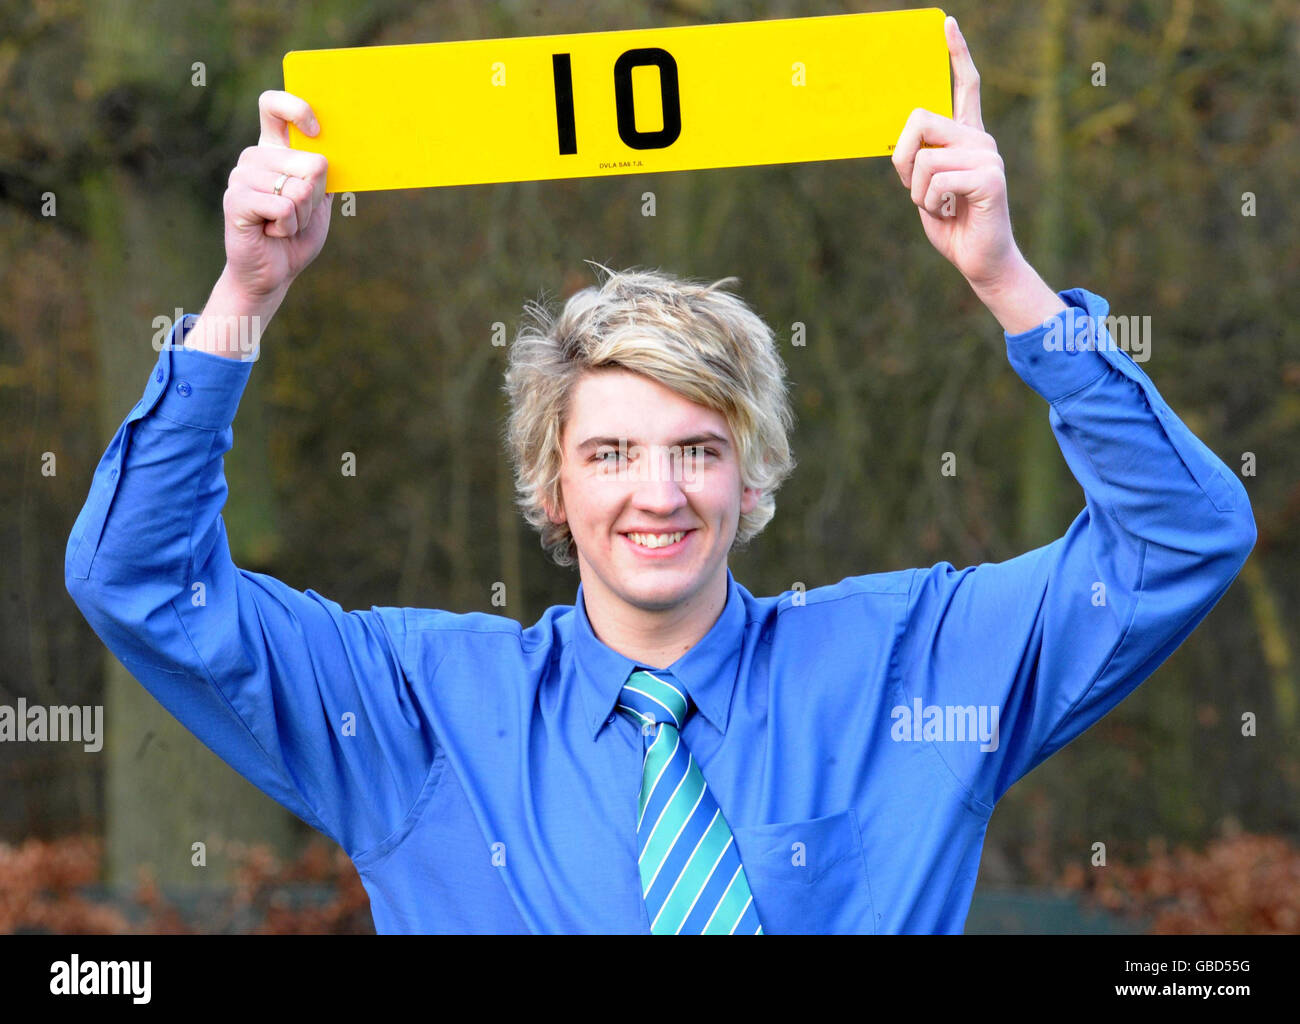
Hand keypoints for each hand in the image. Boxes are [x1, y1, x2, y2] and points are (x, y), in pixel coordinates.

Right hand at [222, 91, 332, 299]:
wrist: (273, 273)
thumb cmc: (296, 236)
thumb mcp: (319, 200)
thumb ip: (324, 173)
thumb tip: (337, 147)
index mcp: (273, 150)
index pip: (274, 106)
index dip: (297, 108)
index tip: (316, 130)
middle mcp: (254, 157)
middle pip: (311, 163)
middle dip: (315, 199)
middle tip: (296, 214)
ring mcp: (241, 177)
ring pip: (300, 190)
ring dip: (301, 217)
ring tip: (282, 225)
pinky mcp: (236, 200)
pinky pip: (284, 207)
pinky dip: (288, 227)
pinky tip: (272, 233)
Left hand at [891, 16, 1020, 290]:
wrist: (980, 260)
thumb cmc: (952, 224)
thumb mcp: (924, 188)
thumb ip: (917, 160)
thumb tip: (902, 141)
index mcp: (967, 137)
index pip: (965, 86)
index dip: (957, 54)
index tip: (947, 24)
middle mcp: (980, 139)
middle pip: (920, 119)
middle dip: (901, 158)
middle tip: (914, 189)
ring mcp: (988, 155)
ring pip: (924, 158)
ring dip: (917, 192)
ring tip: (940, 206)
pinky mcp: (990, 177)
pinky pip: (936, 180)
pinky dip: (932, 203)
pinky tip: (951, 212)